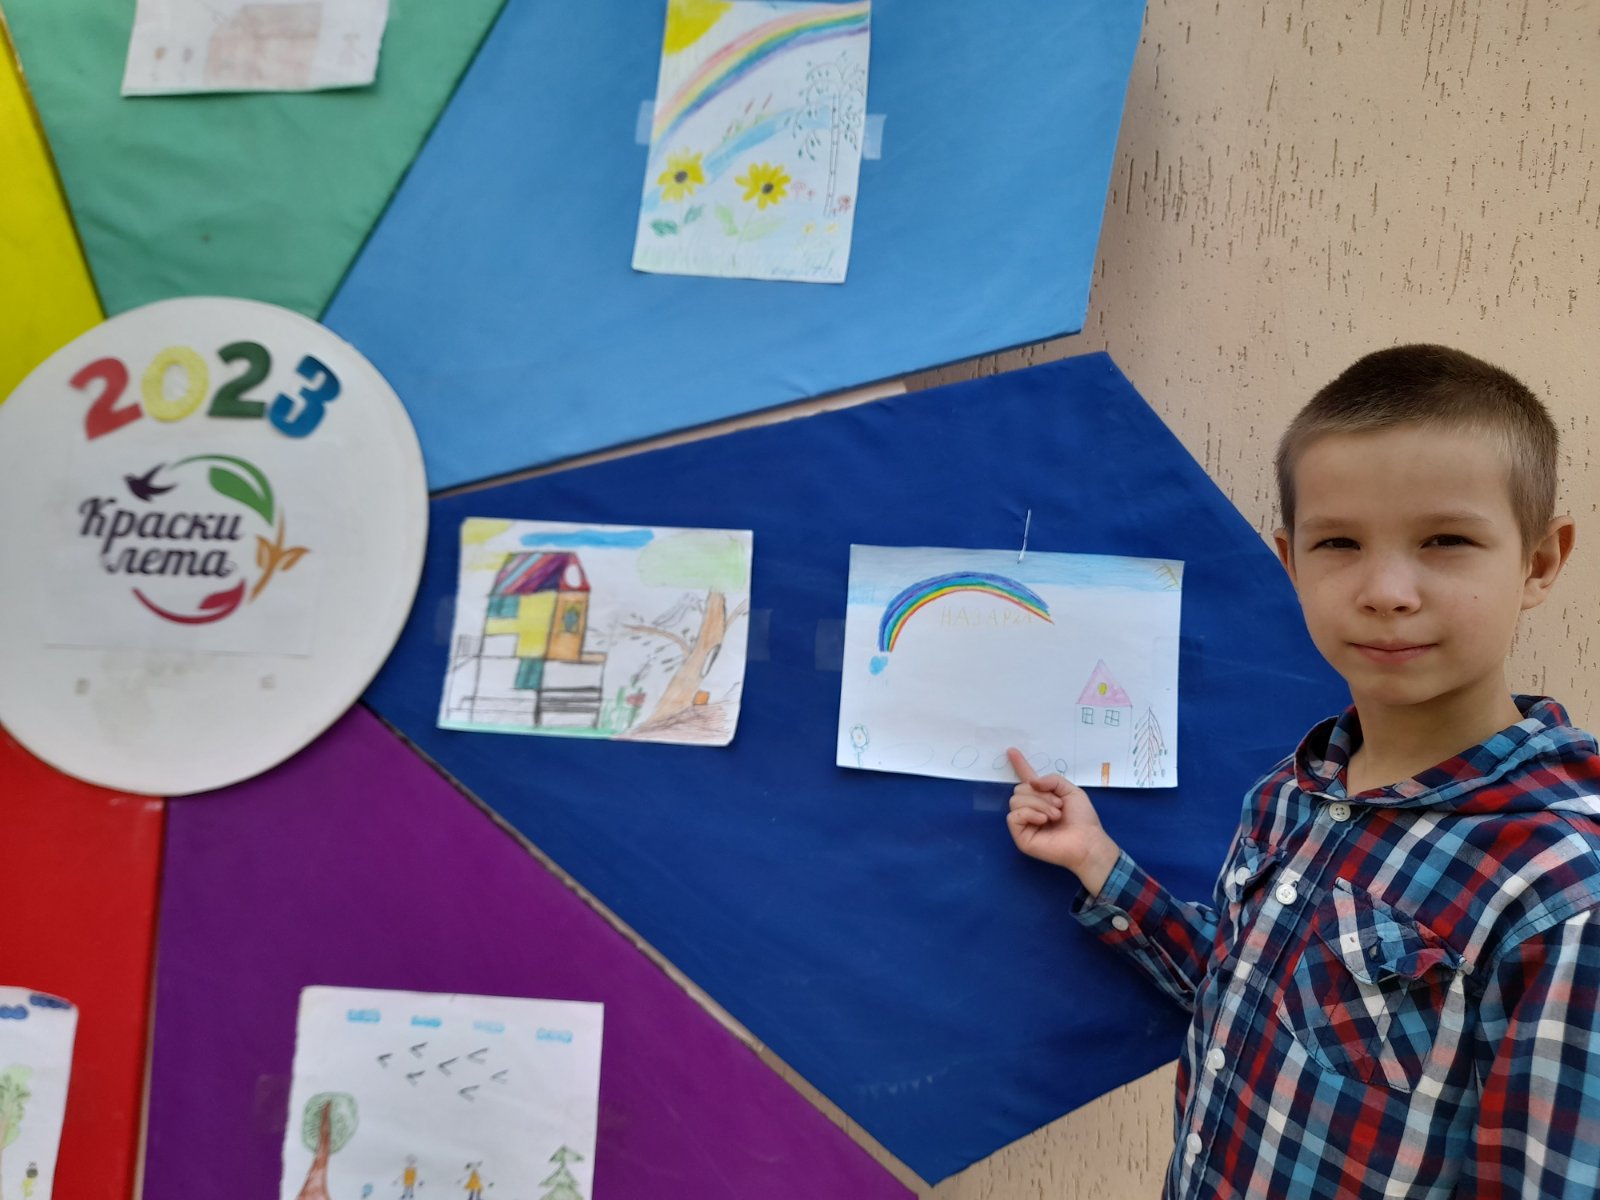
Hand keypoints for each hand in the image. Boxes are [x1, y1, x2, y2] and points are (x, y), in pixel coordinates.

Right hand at [1005, 747, 1120, 893]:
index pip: (1027, 778)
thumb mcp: (1071, 791)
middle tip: (1058, 807)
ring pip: (1016, 800)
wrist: (1087, 841)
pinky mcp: (1020, 835)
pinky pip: (1014, 816)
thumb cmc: (1082, 818)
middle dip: (1040, 795)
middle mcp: (1031, 808)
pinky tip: (1043, 820)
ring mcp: (1024, 822)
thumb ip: (1052, 780)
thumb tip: (1032, 782)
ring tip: (1055, 815)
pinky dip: (1030, 814)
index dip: (1020, 764)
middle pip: (1019, 788)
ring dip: (1039, 804)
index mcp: (1043, 796)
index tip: (1012, 750)